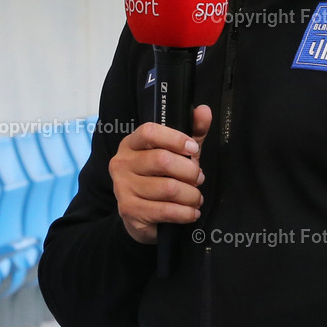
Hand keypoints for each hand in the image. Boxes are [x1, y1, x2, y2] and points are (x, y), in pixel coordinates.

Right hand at [109, 105, 212, 244]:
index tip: (194, 148)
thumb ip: (192, 132)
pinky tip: (192, 212)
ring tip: (196, 198)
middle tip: (199, 178)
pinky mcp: (129, 210)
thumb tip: (204, 111)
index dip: (175, 138)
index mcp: (131, 143)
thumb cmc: (161, 177)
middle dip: (189, 171)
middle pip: (162, 160)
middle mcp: (122, 163)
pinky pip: (165, 210)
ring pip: (167, 188)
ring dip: (190, 195)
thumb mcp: (178, 153)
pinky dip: (185, 213)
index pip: (149, 132)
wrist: (140, 215)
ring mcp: (123, 187)